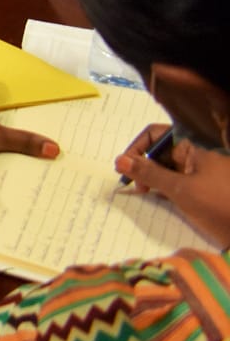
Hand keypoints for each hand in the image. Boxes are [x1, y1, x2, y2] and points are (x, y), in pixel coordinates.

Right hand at [116, 127, 229, 247]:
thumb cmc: (219, 205)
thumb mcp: (181, 189)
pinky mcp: (200, 194)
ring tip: (144, 193)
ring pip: (166, 170)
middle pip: (160, 152)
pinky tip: (157, 199)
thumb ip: (150, 173)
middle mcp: (194, 159)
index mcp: (193, 150)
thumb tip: (120, 159)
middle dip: (143, 165)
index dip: (138, 147)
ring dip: (151, 179)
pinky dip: (163, 190)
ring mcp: (198, 177)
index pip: (157, 135)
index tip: (124, 168)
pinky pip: (175, 185)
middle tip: (136, 186)